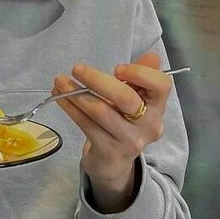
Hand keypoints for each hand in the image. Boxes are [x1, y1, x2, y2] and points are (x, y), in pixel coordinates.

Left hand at [52, 52, 168, 200]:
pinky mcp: (109, 151)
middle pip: (125, 98)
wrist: (114, 161)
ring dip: (75, 93)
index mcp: (158, 106)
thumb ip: (141, 76)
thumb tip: (152, 56)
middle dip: (98, 80)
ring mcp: (129, 140)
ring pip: (100, 111)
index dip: (140, 74)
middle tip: (77, 68)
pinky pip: (86, 124)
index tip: (117, 68)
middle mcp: (149, 125)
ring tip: (59, 81)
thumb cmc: (124, 121)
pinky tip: (59, 96)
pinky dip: (70, 107)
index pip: (161, 85)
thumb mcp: (135, 97)